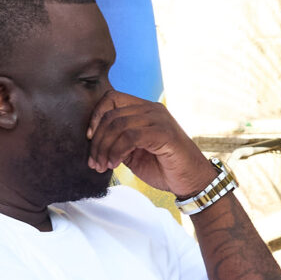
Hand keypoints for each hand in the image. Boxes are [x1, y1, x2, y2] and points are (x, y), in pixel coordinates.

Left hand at [86, 91, 215, 197]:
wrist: (191, 181)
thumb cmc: (164, 168)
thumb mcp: (134, 153)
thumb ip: (118, 142)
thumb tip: (94, 142)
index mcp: (145, 110)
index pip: (112, 98)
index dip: (96, 116)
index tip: (89, 138)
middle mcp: (152, 109)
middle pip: (111, 114)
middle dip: (97, 140)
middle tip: (94, 162)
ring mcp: (159, 120)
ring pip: (118, 125)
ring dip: (105, 148)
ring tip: (103, 166)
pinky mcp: (164, 133)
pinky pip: (130, 136)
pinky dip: (117, 151)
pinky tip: (115, 164)